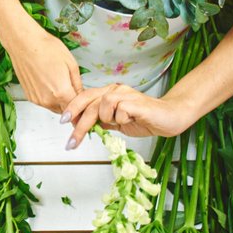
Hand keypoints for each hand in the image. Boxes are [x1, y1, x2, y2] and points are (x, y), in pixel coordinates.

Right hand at [5, 26, 82, 113]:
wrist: (24, 43)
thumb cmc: (47, 49)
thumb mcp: (71, 65)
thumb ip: (77, 85)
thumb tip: (80, 95)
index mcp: (61, 93)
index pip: (77, 109)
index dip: (83, 106)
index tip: (86, 101)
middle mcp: (48, 100)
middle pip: (66, 111)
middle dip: (72, 105)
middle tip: (74, 91)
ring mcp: (37, 99)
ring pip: (54, 107)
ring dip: (60, 101)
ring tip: (61, 84)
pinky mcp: (29, 96)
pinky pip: (44, 102)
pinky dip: (49, 97)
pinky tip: (49, 82)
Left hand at [62, 83, 197, 149]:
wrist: (170, 118)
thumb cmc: (144, 119)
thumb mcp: (117, 123)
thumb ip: (102, 121)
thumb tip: (83, 126)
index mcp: (109, 93)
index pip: (84, 97)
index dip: (72, 108)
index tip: (62, 122)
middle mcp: (116, 90)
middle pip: (89, 103)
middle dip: (79, 125)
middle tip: (72, 142)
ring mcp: (126, 94)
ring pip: (102, 105)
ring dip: (107, 119)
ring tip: (120, 123)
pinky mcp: (136, 102)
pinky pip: (119, 111)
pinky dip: (121, 119)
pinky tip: (131, 120)